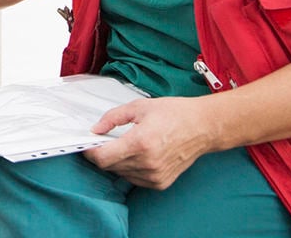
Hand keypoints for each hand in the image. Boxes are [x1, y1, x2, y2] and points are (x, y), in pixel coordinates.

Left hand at [83, 97, 223, 189]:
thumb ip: (113, 118)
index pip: (103, 158)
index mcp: (141, 142)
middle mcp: (148, 163)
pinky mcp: (161, 183)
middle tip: (107, 141)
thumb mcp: (140, 107)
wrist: (204, 127)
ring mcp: (155, 176)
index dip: (90, 152)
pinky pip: (135, 179)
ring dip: (118, 162)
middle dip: (103, 154)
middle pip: (110, 166)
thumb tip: (96, 129)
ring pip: (121, 174)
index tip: (87, 145)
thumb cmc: (175, 114)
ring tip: (129, 145)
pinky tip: (140, 154)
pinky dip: (131, 169)